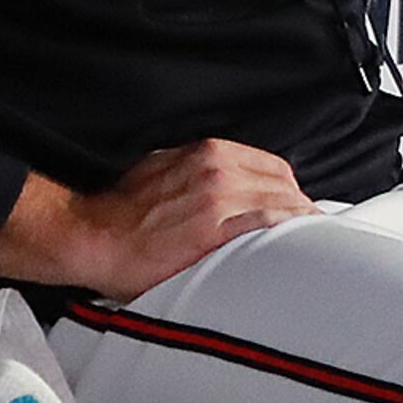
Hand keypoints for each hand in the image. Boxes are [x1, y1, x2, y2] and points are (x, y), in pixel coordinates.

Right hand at [0, 141, 311, 299]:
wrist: (93, 236)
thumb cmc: (123, 212)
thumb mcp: (162, 169)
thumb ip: (197, 171)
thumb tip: (222, 185)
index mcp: (208, 153)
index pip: (272, 167)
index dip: (287, 191)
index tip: (294, 209)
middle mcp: (217, 168)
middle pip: (283, 185)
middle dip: (298, 209)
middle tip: (306, 234)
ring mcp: (218, 197)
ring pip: (280, 204)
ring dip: (300, 224)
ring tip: (310, 246)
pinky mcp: (214, 228)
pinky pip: (266, 225)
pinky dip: (288, 235)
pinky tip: (297, 250)